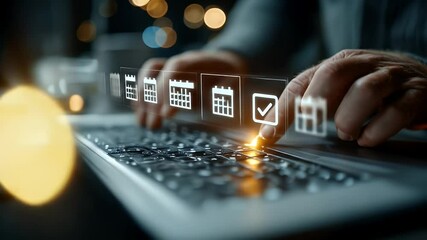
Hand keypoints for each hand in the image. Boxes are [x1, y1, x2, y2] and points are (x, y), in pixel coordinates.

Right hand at [136, 50, 247, 127]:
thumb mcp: (237, 81)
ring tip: (142, 123)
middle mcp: (182, 62)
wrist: (227, 63)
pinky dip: (141, 96)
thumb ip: (229, 89)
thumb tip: (221, 97)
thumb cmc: (232, 76)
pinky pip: (147, 80)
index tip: (166, 114)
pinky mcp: (167, 76)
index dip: (168, 89)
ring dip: (142, 98)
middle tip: (153, 125)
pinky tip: (139, 112)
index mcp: (199, 61)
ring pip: (148, 75)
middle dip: (153, 101)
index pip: (177, 67)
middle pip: (159, 73)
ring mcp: (172, 67)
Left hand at [259, 49, 426, 146]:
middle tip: (315, 124)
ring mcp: (392, 77)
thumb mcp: (341, 90)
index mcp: (341, 63)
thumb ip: (314, 103)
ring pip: (366, 90)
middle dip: (317, 103)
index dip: (283, 109)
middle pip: (333, 74)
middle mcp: (364, 65)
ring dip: (349, 119)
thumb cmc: (373, 89)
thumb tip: (275, 128)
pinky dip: (378, 130)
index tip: (268, 134)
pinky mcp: (416, 94)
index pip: (303, 82)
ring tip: (348, 133)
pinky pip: (397, 111)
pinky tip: (368, 139)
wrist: (423, 79)